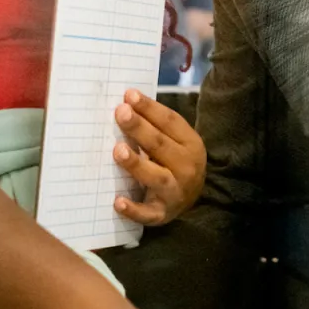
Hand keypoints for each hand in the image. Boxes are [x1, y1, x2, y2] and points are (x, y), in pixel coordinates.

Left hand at [113, 89, 205, 223]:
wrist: (191, 199)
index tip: (129, 95)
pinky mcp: (162, 214)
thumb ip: (155, 125)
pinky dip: (133, 208)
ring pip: (156, 177)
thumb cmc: (175, 161)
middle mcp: (187, 167)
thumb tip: (126, 102)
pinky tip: (117, 201)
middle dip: (140, 128)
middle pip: (161, 145)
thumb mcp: (175, 141)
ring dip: (137, 164)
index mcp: (191, 143)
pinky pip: (147, 213)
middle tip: (121, 112)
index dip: (150, 108)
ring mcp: (175, 191)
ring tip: (118, 150)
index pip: (170, 122)